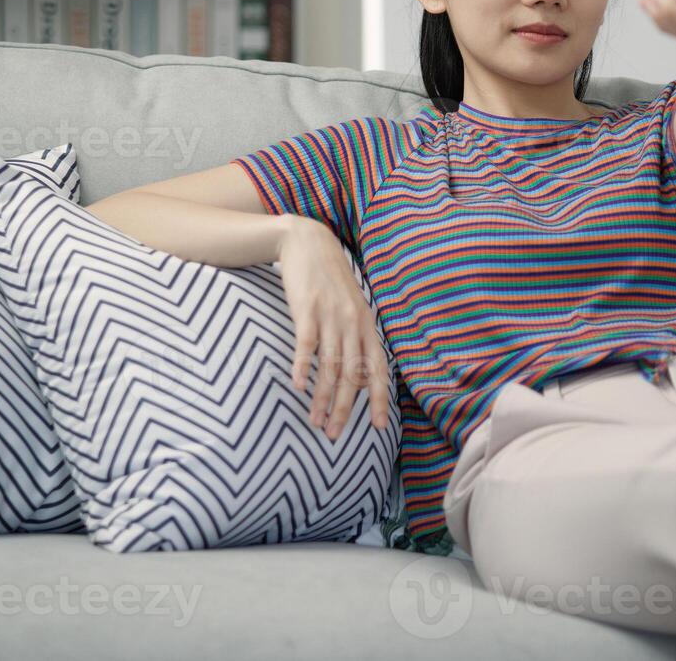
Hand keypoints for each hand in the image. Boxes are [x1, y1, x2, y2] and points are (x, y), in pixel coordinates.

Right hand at [276, 217, 391, 440]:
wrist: (307, 241)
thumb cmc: (328, 280)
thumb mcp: (351, 307)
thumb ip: (356, 339)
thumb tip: (361, 376)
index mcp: (367, 325)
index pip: (379, 369)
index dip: (379, 400)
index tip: (378, 427)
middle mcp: (353, 323)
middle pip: (353, 375)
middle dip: (345, 409)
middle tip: (334, 434)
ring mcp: (330, 316)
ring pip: (330, 366)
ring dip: (322, 397)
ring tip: (314, 420)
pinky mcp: (307, 308)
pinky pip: (306, 344)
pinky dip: (302, 367)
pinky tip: (296, 386)